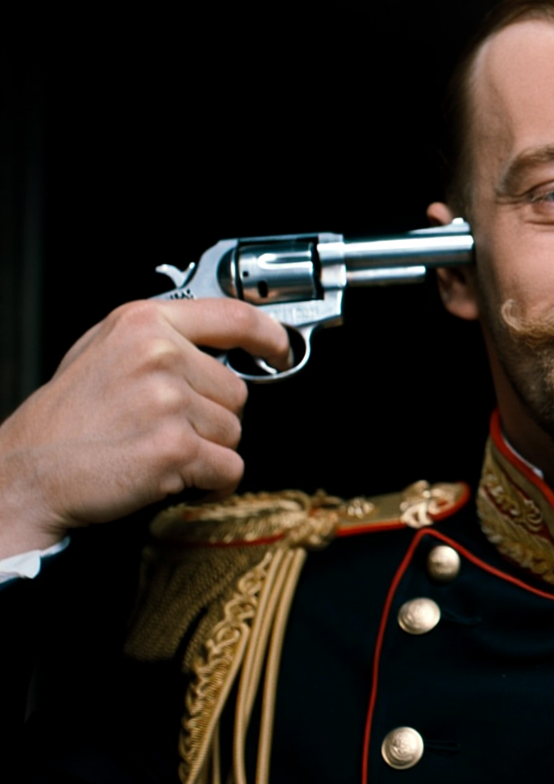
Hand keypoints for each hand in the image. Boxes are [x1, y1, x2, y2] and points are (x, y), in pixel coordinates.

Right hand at [0, 299, 290, 557]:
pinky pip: (229, 469)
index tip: (281, 349)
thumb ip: (160, 339)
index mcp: (145, 323)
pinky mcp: (175, 448)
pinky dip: (212, 483)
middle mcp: (160, 356)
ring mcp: (169, 401)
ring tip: (158, 450)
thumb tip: (221, 342)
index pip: (233, 317)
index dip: (269, 336)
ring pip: (234, 432)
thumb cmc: (66, 418)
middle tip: (164, 428)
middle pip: (237, 391)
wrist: (27, 473)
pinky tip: (177, 479)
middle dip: (212, 416)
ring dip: (207, 450)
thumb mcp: (103, 350)